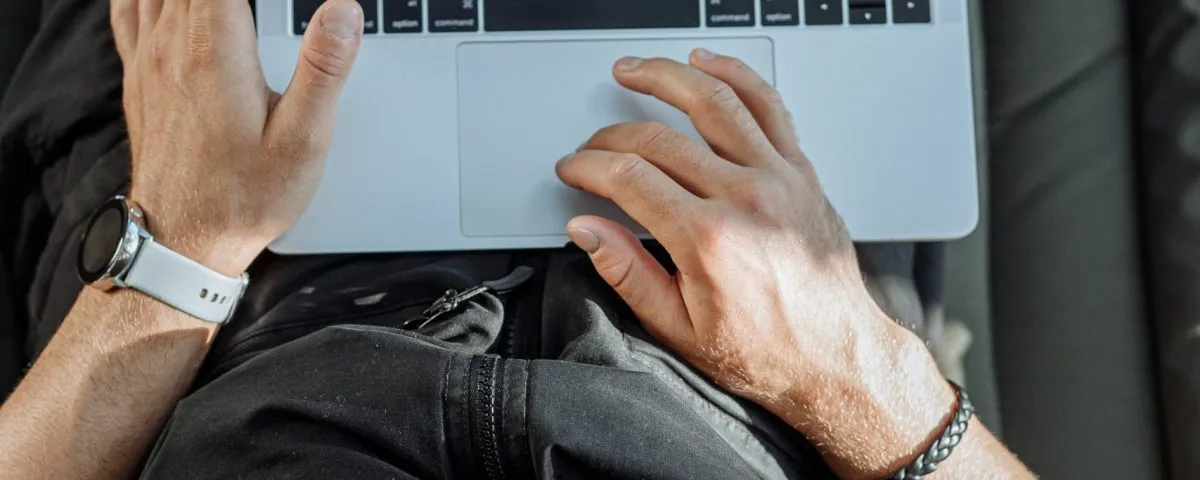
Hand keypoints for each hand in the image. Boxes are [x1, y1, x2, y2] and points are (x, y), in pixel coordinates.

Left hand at [112, 0, 364, 275]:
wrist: (183, 242)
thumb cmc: (243, 198)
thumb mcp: (302, 140)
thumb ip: (324, 68)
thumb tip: (344, 10)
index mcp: (216, 51)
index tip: (286, 1)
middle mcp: (174, 46)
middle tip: (263, 14)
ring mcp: (149, 59)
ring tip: (229, 9)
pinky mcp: (139, 76)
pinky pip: (130, 9)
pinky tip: (169, 2)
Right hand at [557, 50, 954, 477]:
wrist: (835, 356)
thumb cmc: (766, 351)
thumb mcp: (678, 327)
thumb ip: (626, 271)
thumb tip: (587, 230)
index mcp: (708, 239)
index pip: (629, 177)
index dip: (589, 167)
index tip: (574, 170)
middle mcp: (746, 198)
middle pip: (659, 139)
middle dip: (611, 135)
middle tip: (591, 146)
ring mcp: (778, 178)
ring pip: (714, 102)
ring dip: (666, 77)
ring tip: (634, 70)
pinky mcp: (801, 172)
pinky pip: (768, 106)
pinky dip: (736, 75)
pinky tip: (708, 64)